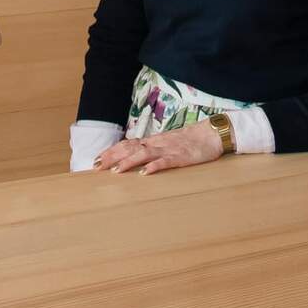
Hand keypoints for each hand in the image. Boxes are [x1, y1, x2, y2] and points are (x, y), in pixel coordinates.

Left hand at [93, 120, 223, 175]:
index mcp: (154, 141)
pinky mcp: (180, 157)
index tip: (97, 159)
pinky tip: (144, 173)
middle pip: (130, 148)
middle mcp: (157, 144)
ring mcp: (168, 150)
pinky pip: (165, 162)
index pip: (128, 144)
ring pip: (144, 154)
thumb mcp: (168, 143)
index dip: (112, 151)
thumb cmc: (191, 140)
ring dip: (128, 162)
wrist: (211, 134)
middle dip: (112, 157)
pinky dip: (154, 167)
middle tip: (96, 166)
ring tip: (115, 171)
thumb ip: (153, 148)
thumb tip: (136, 154)